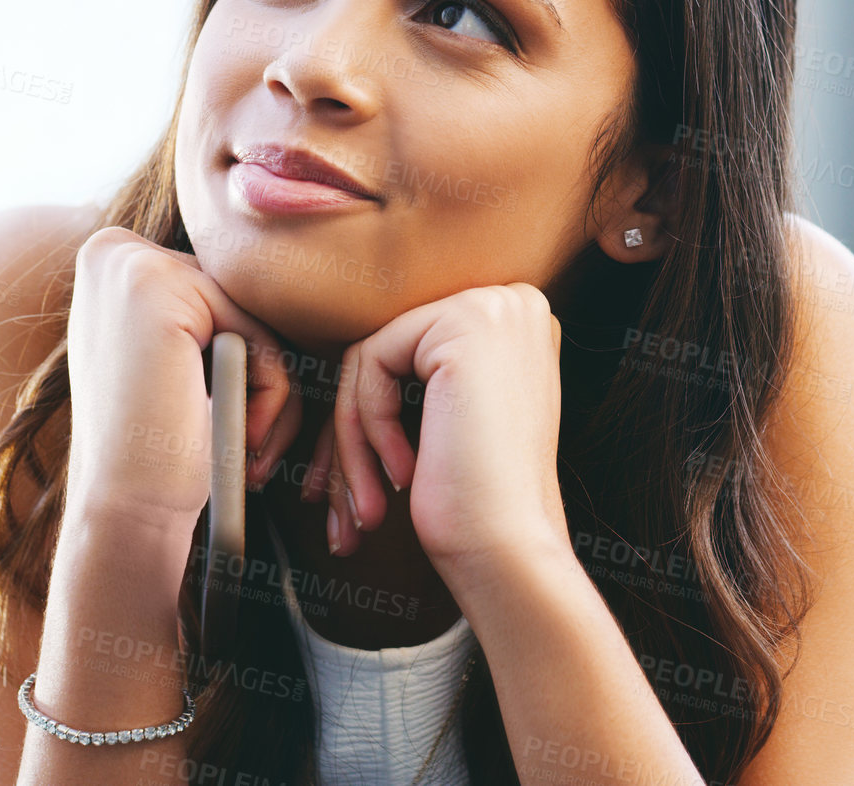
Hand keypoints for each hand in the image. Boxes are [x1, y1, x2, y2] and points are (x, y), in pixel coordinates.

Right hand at [64, 226, 302, 530]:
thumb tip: (272, 271)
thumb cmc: (159, 450)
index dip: (240, 355)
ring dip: (268, 387)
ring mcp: (131, 265)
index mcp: (112, 262)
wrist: (126, 513)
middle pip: (241, 296)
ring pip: (257, 317)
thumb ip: (203, 308)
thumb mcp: (173, 356)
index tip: (217, 414)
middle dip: (259, 369)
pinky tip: (235, 432)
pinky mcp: (160, 292)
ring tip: (243, 441)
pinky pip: (260, 334)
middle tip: (246, 437)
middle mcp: (113, 252)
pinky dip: (270, 392)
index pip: (223, 290)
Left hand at [299, 284, 568, 569]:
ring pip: (371, 361)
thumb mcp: (451, 422)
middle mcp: (511, 303)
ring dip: (353, 444)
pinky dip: (370, 427)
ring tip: (363, 512)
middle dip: (351, 437)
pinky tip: (404, 476)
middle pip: (387, 356)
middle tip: (339, 509)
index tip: (350, 489)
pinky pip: (372, 362)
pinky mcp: (464, 324)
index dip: (371, 422)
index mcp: (514, 325)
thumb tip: (353, 361)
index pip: (410, 357)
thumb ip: (418, 379)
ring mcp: (492, 306)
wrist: (511, 550)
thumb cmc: (480, 506)